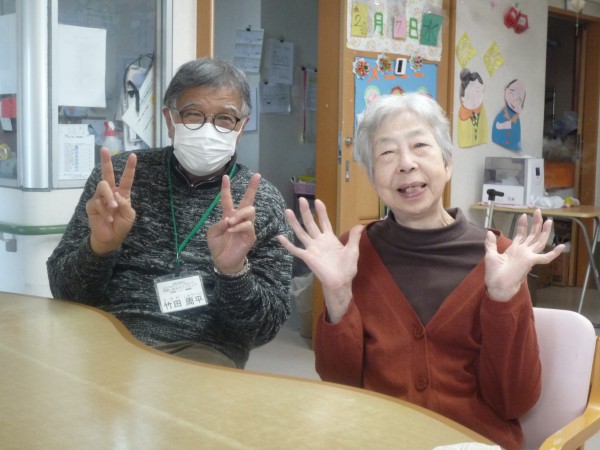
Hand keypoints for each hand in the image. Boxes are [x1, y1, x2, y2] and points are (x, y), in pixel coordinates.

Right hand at [86, 147, 136, 254]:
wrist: (110, 238)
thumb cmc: (121, 226)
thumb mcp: (129, 216)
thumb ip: (126, 205)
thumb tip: (117, 194)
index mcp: (122, 193)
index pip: (126, 178)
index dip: (130, 167)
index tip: (133, 155)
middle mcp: (110, 192)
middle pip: (107, 174)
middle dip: (106, 161)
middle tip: (104, 149)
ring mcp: (100, 197)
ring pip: (103, 187)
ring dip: (109, 198)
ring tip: (113, 208)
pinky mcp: (92, 205)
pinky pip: (97, 202)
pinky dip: (104, 211)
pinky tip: (108, 218)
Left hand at [207, 173, 259, 273]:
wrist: (223, 261)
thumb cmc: (217, 246)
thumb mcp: (212, 233)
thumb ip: (218, 224)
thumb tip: (229, 218)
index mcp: (228, 215)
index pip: (228, 199)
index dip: (226, 188)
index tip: (225, 176)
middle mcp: (239, 218)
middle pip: (248, 201)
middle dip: (253, 188)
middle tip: (257, 177)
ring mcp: (246, 226)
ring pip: (250, 211)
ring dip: (240, 214)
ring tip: (231, 222)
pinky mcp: (250, 235)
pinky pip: (248, 226)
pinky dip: (240, 226)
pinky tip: (232, 230)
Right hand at [277, 198, 363, 322]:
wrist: (340, 282)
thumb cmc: (347, 268)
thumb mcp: (352, 250)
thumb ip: (354, 238)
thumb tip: (360, 225)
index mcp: (330, 239)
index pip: (324, 222)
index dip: (321, 212)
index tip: (318, 201)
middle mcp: (319, 241)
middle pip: (311, 223)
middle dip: (306, 211)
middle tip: (302, 199)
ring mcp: (312, 248)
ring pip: (301, 233)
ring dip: (294, 222)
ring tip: (288, 211)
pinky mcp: (307, 257)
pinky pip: (296, 250)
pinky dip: (288, 244)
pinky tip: (280, 237)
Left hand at [484, 209, 564, 301]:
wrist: (497, 285)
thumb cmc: (493, 273)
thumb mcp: (490, 255)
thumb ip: (490, 244)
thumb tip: (489, 232)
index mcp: (514, 250)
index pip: (521, 234)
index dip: (522, 225)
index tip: (523, 215)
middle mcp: (523, 251)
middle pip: (532, 235)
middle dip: (535, 223)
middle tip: (538, 211)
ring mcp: (528, 256)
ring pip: (539, 241)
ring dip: (544, 231)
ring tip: (548, 220)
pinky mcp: (531, 261)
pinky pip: (545, 258)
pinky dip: (553, 253)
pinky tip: (561, 247)